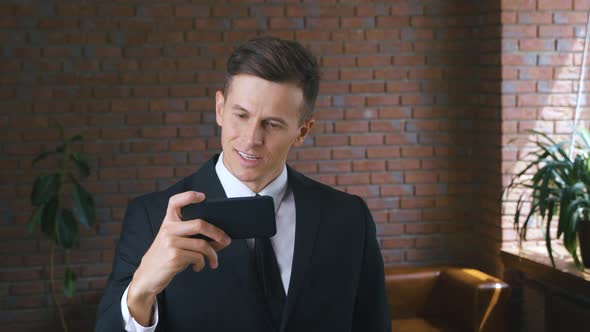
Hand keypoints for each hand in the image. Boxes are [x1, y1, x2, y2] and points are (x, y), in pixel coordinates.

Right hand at [127, 191, 230, 324]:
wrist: (147, 276)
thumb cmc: (165, 257)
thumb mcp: (174, 242)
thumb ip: (192, 237)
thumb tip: (221, 239)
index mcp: (168, 222)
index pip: (175, 202)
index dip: (189, 196)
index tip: (202, 197)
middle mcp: (168, 229)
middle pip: (199, 224)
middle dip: (217, 233)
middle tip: (226, 241)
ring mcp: (170, 242)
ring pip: (202, 244)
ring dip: (213, 255)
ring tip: (213, 261)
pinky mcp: (174, 256)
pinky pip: (198, 257)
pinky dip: (202, 263)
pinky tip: (198, 267)